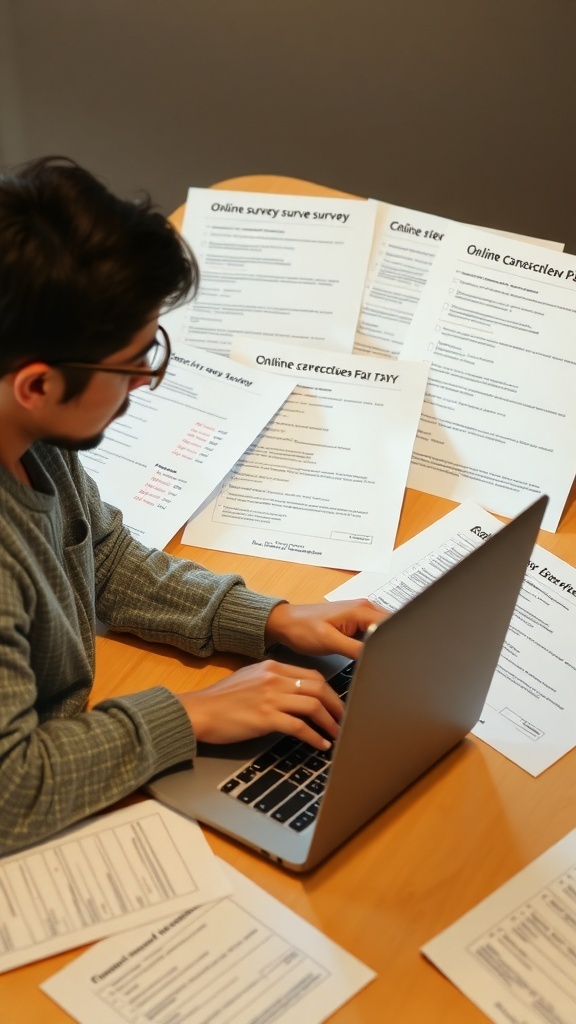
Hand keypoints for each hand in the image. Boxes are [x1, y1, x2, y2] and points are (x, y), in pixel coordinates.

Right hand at [178, 660, 342, 749]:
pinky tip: (320, 744)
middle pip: (319, 688)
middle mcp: (274, 679)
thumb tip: (293, 693)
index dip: (329, 691)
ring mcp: (271, 697)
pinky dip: (314, 736)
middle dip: (336, 705)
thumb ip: (271, 681)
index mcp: (272, 667)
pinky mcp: (266, 717)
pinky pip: (299, 726)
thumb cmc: (220, 700)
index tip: (336, 703)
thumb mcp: (249, 679)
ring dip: (330, 722)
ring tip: (337, 734)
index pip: (312, 675)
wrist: (199, 711)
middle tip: (344, 719)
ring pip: (313, 706)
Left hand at [264, 599, 387, 660]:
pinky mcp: (355, 623)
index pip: (392, 625)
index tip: (399, 658)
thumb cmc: (303, 630)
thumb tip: (378, 657)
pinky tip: (372, 656)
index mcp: (362, 610)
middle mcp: (365, 608)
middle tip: (392, 663)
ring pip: (382, 631)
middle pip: (391, 627)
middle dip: (393, 643)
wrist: (285, 624)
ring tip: (384, 661)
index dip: (399, 642)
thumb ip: (356, 649)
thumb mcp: (330, 642)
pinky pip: (373, 633)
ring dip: (384, 644)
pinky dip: (374, 644)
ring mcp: (360, 615)